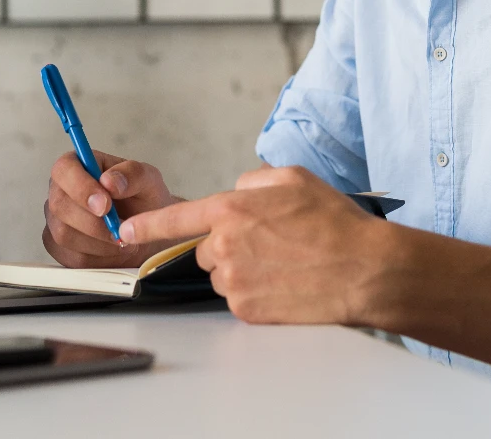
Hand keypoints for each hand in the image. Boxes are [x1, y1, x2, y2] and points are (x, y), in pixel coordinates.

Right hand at [43, 150, 178, 268]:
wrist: (146, 232)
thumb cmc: (143, 200)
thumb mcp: (148, 180)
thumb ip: (132, 173)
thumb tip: (108, 181)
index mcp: (78, 166)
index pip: (64, 169)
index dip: (81, 187)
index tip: (105, 204)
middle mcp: (61, 192)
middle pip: (60, 205)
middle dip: (93, 221)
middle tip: (120, 227)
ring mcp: (57, 221)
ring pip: (64, 234)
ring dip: (99, 241)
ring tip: (123, 237)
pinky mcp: (60, 248)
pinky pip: (71, 257)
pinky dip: (98, 256)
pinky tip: (113, 248)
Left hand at [119, 165, 388, 324]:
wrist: (364, 270)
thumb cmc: (335, 224)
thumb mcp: (294, 179)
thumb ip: (254, 181)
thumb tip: (238, 191)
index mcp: (232, 210)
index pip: (176, 217)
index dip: (147, 224)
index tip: (126, 229)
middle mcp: (225, 247)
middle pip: (207, 248)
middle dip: (229, 246)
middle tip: (270, 243)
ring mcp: (234, 281)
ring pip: (223, 274)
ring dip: (243, 269)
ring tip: (284, 263)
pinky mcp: (247, 310)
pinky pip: (239, 299)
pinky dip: (256, 292)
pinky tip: (286, 283)